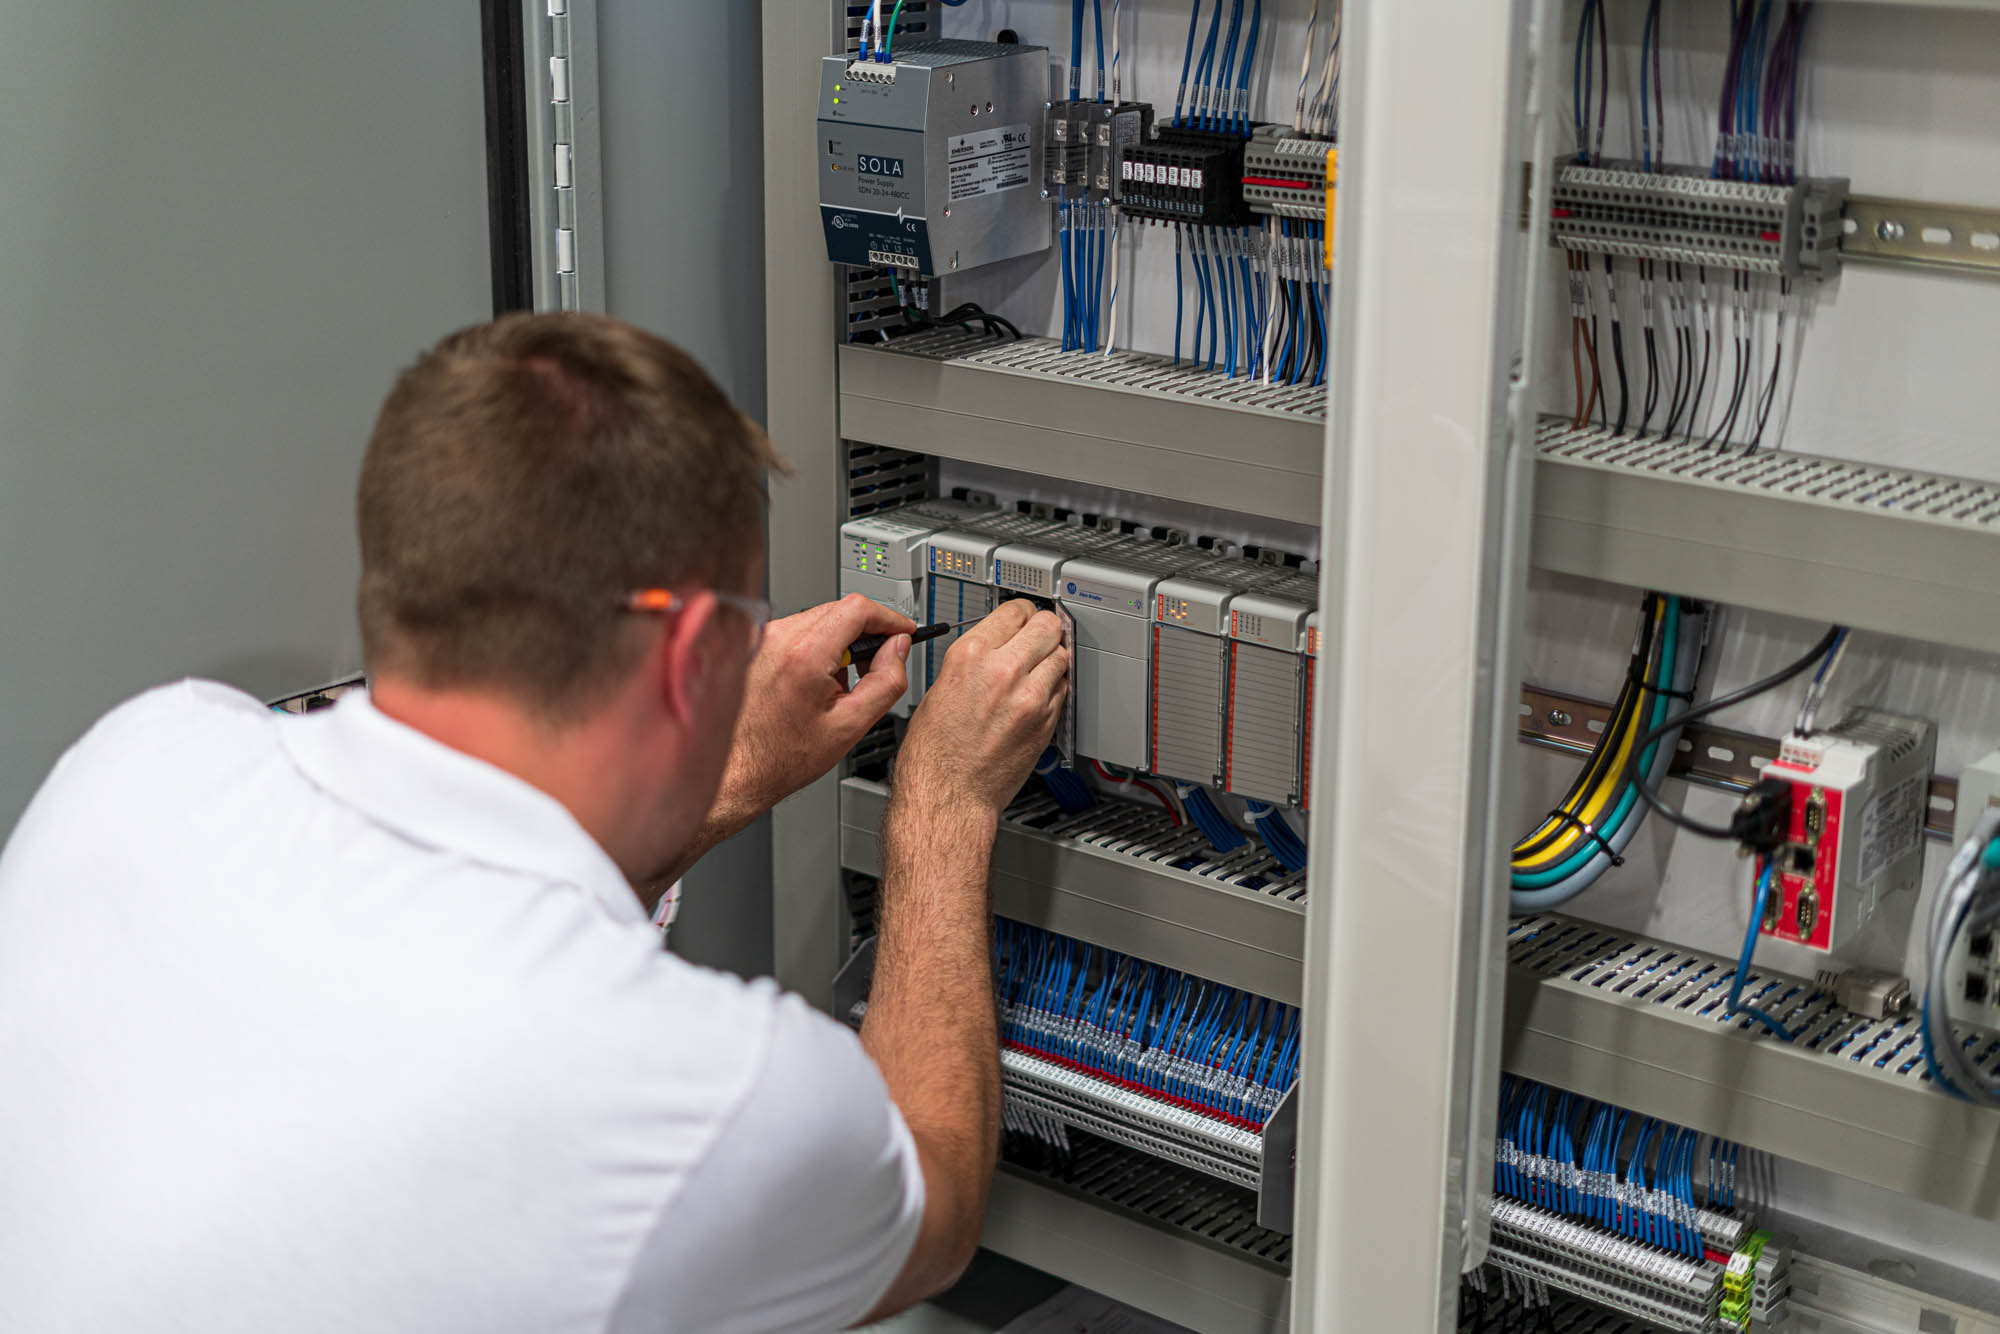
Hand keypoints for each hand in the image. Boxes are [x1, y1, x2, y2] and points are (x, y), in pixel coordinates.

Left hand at [714, 594, 915, 829]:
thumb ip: (886, 682)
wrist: (737, 771)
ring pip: (819, 619)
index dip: (888, 618)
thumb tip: (898, 649)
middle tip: (876, 666)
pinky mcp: (753, 645)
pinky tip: (814, 682)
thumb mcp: (851, 726)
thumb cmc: (781, 757)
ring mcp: (761, 639)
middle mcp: (777, 638)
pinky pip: (797, 631)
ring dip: (839, 642)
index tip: (902, 631)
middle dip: (866, 633)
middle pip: (839, 610)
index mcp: (803, 654)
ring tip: (837, 685)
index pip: (858, 609)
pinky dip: (816, 647)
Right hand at [893, 599, 1068, 820]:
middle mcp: (1002, 671)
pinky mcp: (1045, 722)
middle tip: (1040, 635)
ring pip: (1062, 656)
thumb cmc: (933, 754)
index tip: (1023, 617)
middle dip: (1044, 628)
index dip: (1021, 613)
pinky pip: (1063, 689)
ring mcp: (1029, 697)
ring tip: (1039, 668)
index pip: (1014, 610)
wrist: (948, 796)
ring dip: (1053, 658)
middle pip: (1046, 625)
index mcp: (969, 656)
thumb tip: (993, 648)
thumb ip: (972, 662)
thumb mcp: (939, 690)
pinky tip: (1038, 695)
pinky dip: (1055, 688)